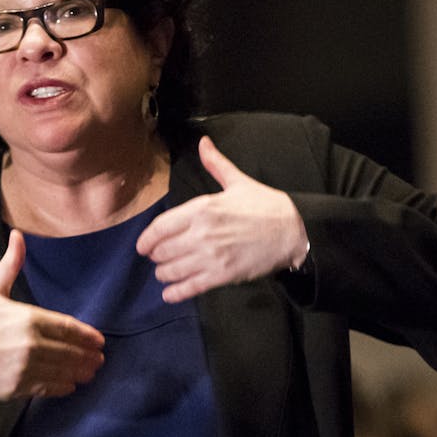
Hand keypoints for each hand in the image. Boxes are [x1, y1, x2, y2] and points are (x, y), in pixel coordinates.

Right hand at [0, 229, 105, 399]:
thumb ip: (11, 265)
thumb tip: (18, 235)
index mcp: (27, 318)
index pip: (68, 328)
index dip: (87, 336)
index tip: (99, 341)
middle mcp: (30, 344)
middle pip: (70, 352)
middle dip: (88, 356)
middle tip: (99, 359)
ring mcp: (24, 368)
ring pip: (63, 372)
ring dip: (80, 373)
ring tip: (89, 372)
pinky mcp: (16, 388)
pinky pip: (48, 388)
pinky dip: (62, 387)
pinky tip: (70, 385)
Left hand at [136, 135, 309, 302]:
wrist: (293, 230)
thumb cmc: (265, 205)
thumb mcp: (238, 182)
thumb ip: (216, 164)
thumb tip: (203, 142)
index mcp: (202, 208)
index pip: (160, 227)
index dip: (146, 239)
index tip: (143, 246)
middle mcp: (202, 233)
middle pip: (162, 250)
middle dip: (156, 257)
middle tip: (158, 258)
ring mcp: (211, 256)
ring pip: (172, 270)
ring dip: (164, 274)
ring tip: (165, 273)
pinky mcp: (222, 275)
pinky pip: (190, 287)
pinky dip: (176, 293)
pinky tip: (170, 294)